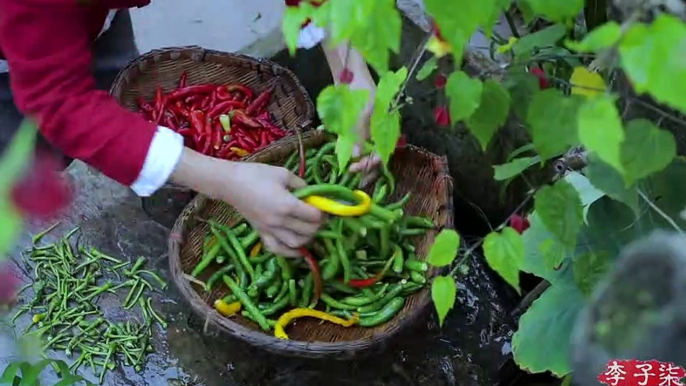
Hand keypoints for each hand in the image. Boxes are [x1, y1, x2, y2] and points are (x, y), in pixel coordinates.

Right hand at [171, 149, 321, 256]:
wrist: (230, 183)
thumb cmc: (256, 174)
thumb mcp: (283, 174)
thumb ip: (302, 185)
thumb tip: (313, 194)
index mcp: (286, 205)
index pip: (314, 216)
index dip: (323, 211)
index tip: (323, 205)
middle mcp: (279, 221)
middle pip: (308, 231)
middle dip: (318, 225)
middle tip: (320, 217)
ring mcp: (269, 230)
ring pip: (295, 244)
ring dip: (307, 239)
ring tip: (310, 229)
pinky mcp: (261, 233)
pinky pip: (277, 249)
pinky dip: (290, 252)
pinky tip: (298, 249)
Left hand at [348, 76, 381, 187]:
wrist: (349, 71)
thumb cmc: (359, 90)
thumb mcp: (359, 113)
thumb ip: (357, 134)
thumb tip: (356, 155)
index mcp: (386, 126)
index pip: (383, 150)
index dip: (371, 162)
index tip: (358, 168)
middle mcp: (378, 128)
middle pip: (374, 151)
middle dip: (363, 163)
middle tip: (351, 171)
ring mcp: (367, 125)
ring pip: (363, 147)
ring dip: (355, 157)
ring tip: (346, 167)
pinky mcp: (355, 121)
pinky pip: (354, 138)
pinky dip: (348, 146)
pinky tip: (341, 154)